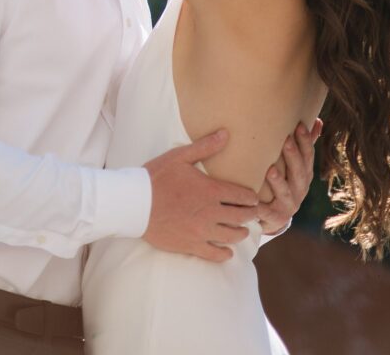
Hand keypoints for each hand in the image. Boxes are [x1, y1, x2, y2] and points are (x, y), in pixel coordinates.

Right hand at [143, 129, 258, 262]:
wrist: (135, 203)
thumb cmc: (157, 177)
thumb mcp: (180, 156)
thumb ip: (205, 146)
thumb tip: (226, 133)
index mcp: (210, 190)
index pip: (242, 196)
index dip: (252, 198)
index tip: (254, 198)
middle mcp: (210, 212)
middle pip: (241, 217)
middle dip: (251, 215)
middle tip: (254, 214)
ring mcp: (202, 231)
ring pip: (232, 236)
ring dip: (241, 233)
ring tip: (242, 230)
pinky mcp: (191, 245)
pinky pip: (215, 255)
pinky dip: (224, 254)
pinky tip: (227, 251)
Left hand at [256, 118, 321, 234]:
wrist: (273, 217)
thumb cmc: (283, 182)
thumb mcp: (295, 165)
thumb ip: (305, 144)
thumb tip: (317, 121)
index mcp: (304, 175)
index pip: (308, 156)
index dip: (306, 141)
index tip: (299, 125)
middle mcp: (300, 190)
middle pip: (299, 173)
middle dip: (293, 157)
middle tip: (286, 141)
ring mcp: (288, 205)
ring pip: (285, 193)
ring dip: (279, 182)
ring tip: (271, 170)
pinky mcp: (273, 218)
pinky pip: (266, 213)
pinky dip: (260, 208)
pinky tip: (253, 201)